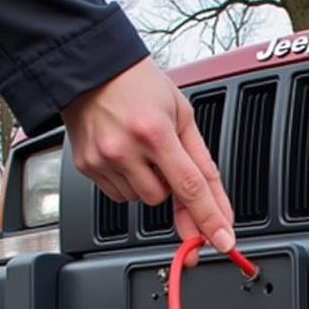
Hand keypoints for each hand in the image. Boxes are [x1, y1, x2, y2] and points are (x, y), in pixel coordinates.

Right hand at [62, 57, 234, 254]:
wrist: (89, 66)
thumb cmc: (139, 85)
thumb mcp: (182, 114)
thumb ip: (203, 164)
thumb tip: (219, 208)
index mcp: (154, 131)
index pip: (190, 187)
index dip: (209, 218)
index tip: (223, 242)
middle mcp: (125, 148)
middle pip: (163, 198)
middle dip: (169, 186)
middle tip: (163, 156)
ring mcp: (102, 159)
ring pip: (141, 199)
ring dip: (148, 182)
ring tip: (139, 148)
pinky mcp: (86, 166)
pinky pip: (119, 195)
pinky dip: (128, 181)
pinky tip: (124, 154)